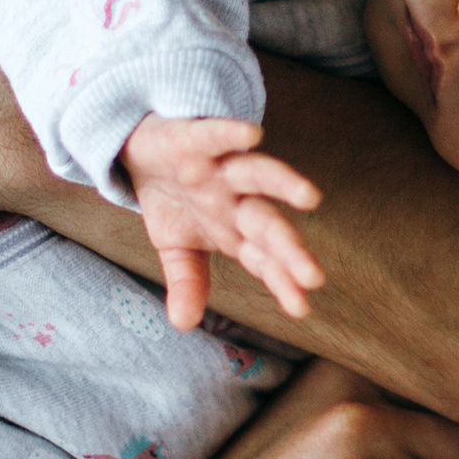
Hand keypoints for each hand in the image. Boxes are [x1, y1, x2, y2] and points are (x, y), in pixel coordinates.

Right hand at [118, 114, 322, 331]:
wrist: (144, 148)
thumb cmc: (173, 197)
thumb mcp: (175, 246)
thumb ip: (187, 281)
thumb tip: (184, 324)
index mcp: (235, 229)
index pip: (264, 260)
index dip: (282, 281)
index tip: (301, 308)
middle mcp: (235, 199)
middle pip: (268, 225)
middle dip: (289, 249)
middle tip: (313, 276)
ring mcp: (220, 169)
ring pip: (257, 174)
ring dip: (283, 183)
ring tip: (310, 197)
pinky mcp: (195, 140)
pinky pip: (215, 136)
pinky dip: (231, 134)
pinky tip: (253, 134)